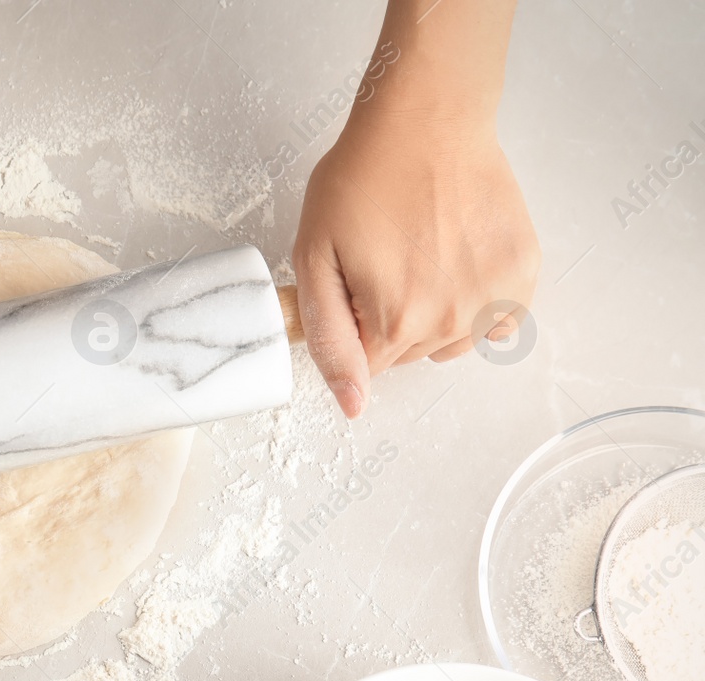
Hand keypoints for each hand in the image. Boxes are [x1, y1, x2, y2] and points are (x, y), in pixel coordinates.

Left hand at [293, 111, 539, 417]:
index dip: (354, 322)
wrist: (426, 121)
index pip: (368, 366)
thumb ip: (328, 338)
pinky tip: (459, 259)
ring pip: (451, 342)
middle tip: (384, 257)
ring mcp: (494, 298)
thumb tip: (353, 403)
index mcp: (396, 323)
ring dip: (433, 313)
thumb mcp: (314, 259)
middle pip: (408, 354)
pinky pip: (498, 320)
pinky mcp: (524, 272)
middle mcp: (452, 321)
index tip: (354, 278)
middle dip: (389, 318)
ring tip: (422, 253)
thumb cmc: (363, 178)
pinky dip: (478, 302)